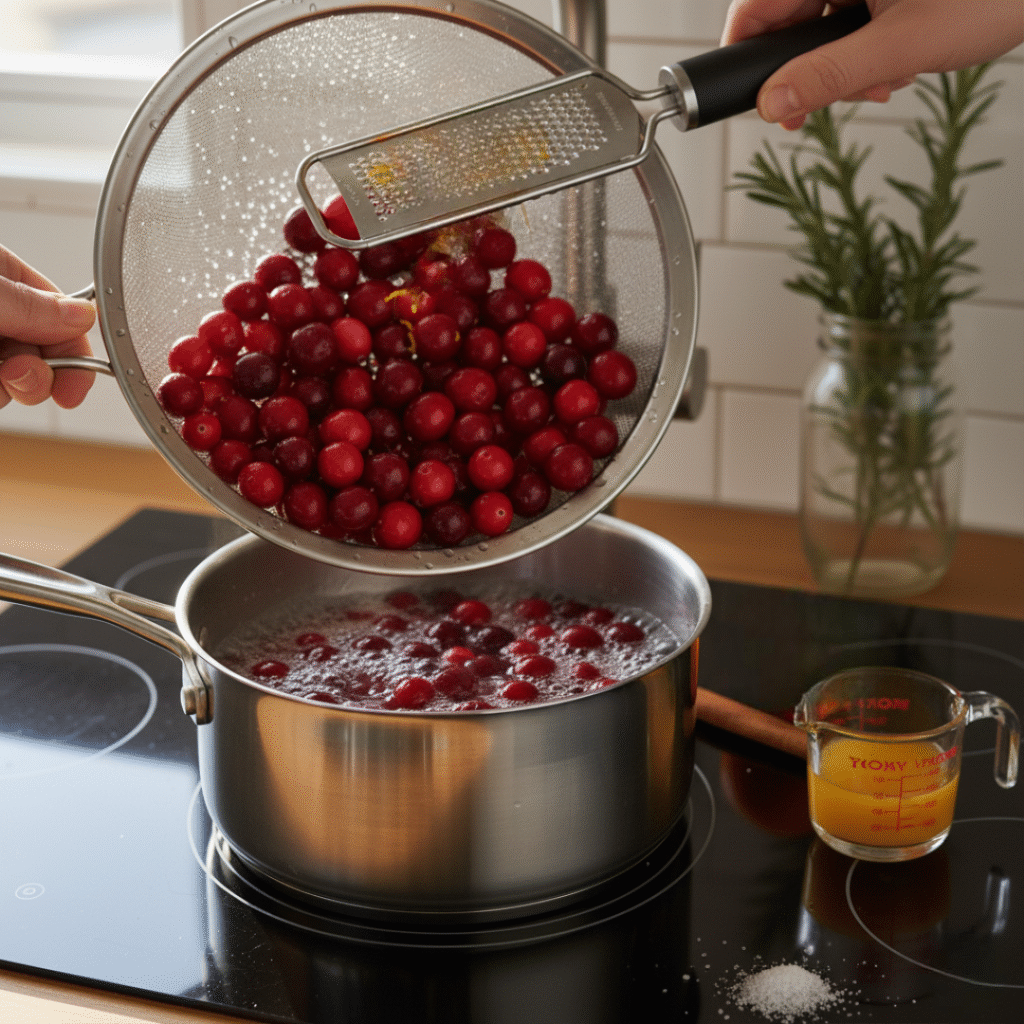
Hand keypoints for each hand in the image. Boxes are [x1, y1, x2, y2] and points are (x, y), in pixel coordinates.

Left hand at [0, 244, 95, 409]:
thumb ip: (30, 306)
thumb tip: (85, 315)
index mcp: (4, 275)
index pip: (63, 318)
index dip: (74, 356)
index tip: (73, 391)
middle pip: (44, 354)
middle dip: (37, 375)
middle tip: (15, 377)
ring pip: (15, 380)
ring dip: (7, 389)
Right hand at [722, 0, 1022, 128]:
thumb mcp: (898, 46)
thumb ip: (828, 76)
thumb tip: (773, 103)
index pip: (756, 6)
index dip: (746, 54)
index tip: (752, 96)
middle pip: (790, 19)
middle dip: (809, 68)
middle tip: (831, 102)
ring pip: (822, 25)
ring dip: (842, 67)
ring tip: (883, 79)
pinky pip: (851, 19)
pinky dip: (865, 50)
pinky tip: (896, 62)